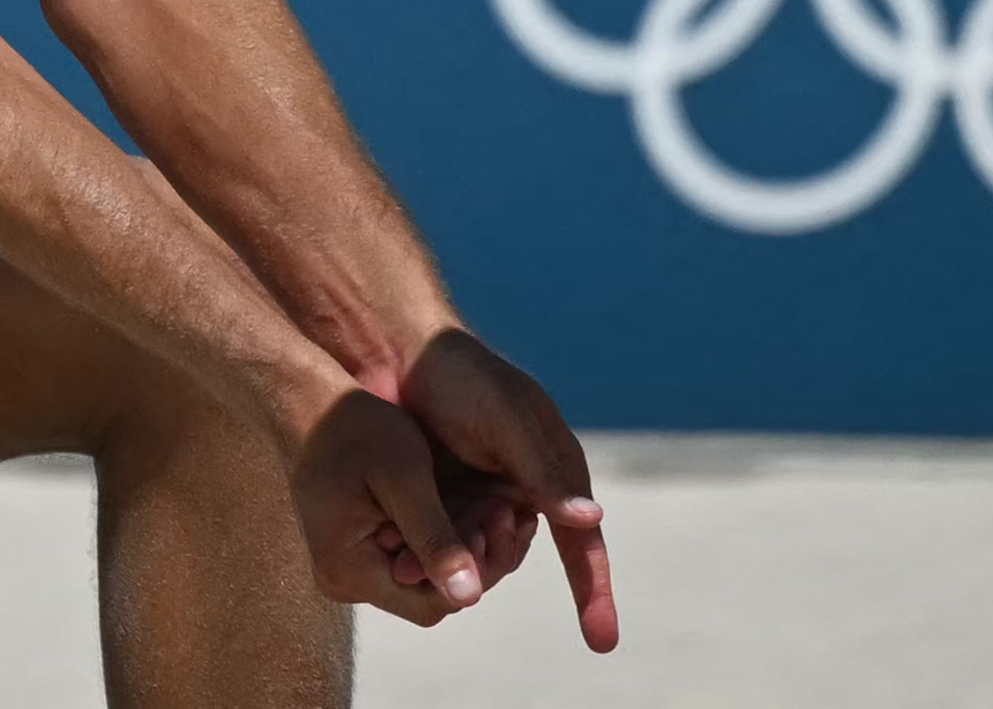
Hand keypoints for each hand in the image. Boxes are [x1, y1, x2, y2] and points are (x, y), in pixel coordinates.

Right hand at [288, 382, 489, 627]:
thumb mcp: (404, 478)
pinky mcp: (357, 549)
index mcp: (349, 570)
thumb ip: (435, 537)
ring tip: (496, 505)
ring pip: (423, 578)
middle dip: (473, 559)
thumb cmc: (355, 429)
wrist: (311, 403)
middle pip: (429, 597)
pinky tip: (471, 507)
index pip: (431, 605)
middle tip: (505, 510)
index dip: (474, 573)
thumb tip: (471, 596)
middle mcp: (345, 580)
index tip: (501, 522)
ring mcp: (349, 567)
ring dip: (461, 546)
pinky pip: (410, 557)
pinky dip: (441, 537)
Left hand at [393, 326, 617, 650]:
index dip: (593, 590)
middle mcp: (520, 488)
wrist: (389, 353)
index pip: (581, 539)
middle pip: (514, 554)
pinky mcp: (435, 504)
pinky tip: (396, 552)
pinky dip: (422, 554)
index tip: (602, 640)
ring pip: (473, 558)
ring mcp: (477, 498)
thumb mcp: (504, 418)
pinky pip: (437, 547)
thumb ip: (542, 470)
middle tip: (457, 549)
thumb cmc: (458, 374)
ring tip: (408, 556)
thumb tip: (590, 518)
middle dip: (486, 562)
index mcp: (551, 465)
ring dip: (449, 562)